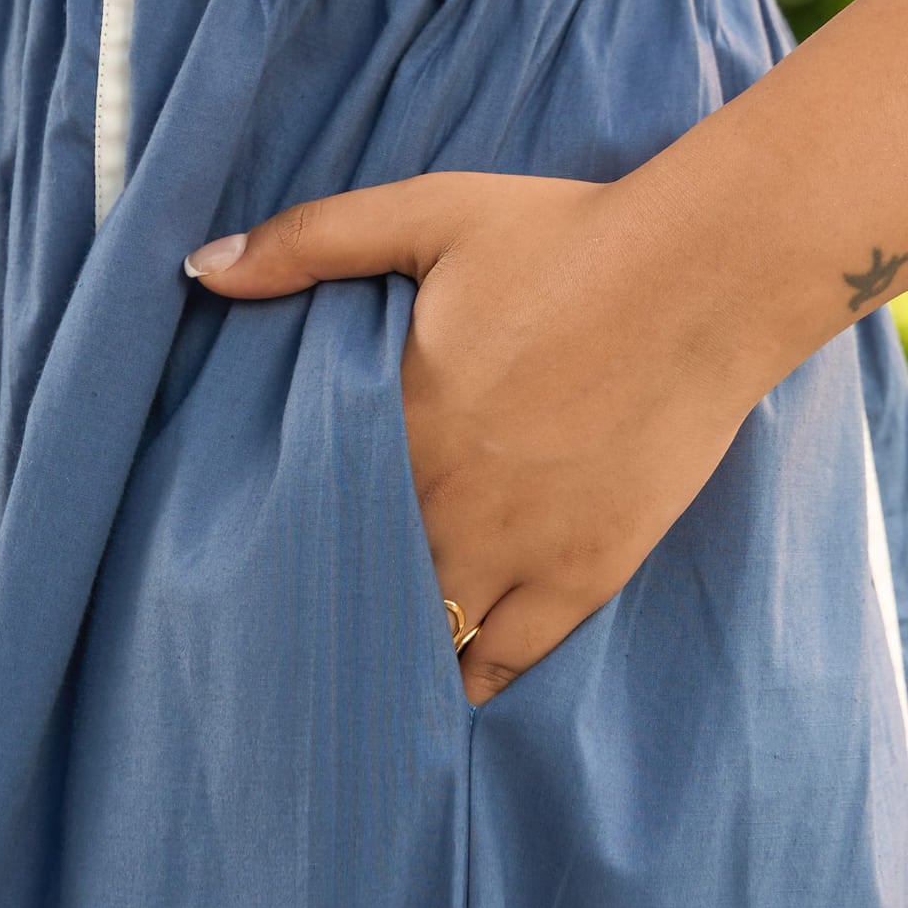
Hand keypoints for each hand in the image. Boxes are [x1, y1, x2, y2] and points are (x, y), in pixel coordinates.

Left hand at [184, 173, 753, 702]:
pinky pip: (509, 659)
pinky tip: (443, 695)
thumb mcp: (429, 212)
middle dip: (327, 597)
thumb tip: (202, 268)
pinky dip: (469, 681)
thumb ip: (311, 242)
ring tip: (356, 667)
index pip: (306, 502)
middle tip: (292, 621)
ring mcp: (517, 546)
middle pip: (358, 577)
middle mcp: (444, 498)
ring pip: (425, 630)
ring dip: (390, 645)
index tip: (254, 545)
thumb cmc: (567, 234)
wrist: (706, 274)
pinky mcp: (585, 571)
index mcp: (396, 418)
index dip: (281, 526)